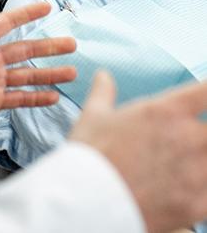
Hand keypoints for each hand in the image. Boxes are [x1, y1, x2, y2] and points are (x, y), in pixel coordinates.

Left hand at [0, 2, 75, 134]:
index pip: (7, 25)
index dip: (26, 15)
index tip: (46, 7)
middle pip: (25, 51)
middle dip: (48, 48)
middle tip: (71, 44)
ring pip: (27, 75)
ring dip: (48, 74)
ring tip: (70, 72)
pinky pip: (19, 99)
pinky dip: (36, 98)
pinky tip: (52, 97)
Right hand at [70, 72, 206, 232]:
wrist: (86, 201)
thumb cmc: (90, 155)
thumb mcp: (93, 115)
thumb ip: (104, 92)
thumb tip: (103, 75)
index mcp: (164, 111)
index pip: (206, 91)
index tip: (204, 98)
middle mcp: (186, 137)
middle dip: (203, 135)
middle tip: (186, 143)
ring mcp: (195, 171)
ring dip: (202, 161)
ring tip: (184, 165)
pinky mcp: (197, 204)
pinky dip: (202, 190)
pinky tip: (186, 190)